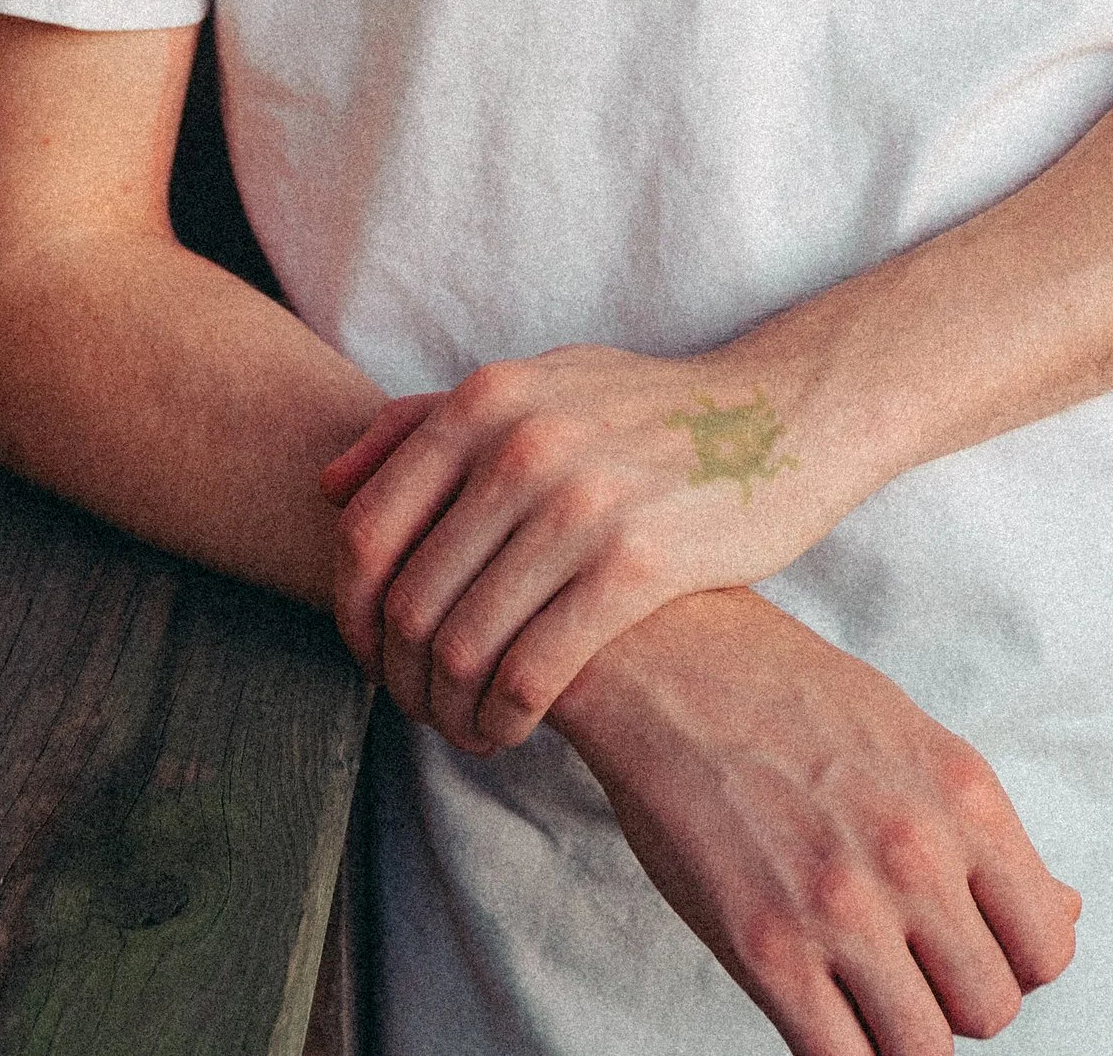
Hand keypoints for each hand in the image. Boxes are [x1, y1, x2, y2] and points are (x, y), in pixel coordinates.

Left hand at [321, 344, 857, 750]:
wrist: (783, 417)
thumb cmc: (649, 412)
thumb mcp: (538, 384)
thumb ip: (427, 421)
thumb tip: (328, 484)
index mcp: (485, 399)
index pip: (366, 531)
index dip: (350, 615)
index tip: (371, 659)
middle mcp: (521, 445)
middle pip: (407, 601)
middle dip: (399, 678)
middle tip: (421, 710)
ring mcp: (579, 502)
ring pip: (461, 647)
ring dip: (450, 711)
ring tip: (468, 727)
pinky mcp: (638, 563)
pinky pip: (533, 671)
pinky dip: (506, 718)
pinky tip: (514, 729)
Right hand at [553, 590, 1081, 1055]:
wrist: (667, 658)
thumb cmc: (788, 690)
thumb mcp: (912, 735)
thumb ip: (985, 836)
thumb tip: (1063, 913)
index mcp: (963, 795)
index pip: (1048, 946)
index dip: (1014, 962)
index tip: (970, 946)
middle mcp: (915, 853)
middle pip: (993, 1008)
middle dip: (956, 1000)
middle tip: (909, 965)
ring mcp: (841, 906)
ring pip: (926, 1050)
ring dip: (900, 1033)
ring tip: (862, 987)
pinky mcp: (767, 949)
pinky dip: (841, 1051)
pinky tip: (819, 1009)